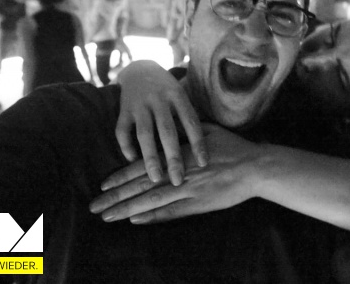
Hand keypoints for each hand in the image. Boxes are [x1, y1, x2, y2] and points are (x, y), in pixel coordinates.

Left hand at [91, 124, 259, 223]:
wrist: (255, 166)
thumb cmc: (232, 146)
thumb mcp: (206, 130)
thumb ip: (185, 131)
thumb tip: (167, 128)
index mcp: (178, 152)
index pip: (143, 165)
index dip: (121, 176)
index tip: (103, 184)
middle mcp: (179, 172)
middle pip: (141, 185)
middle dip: (115, 197)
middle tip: (94, 206)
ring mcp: (189, 190)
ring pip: (152, 200)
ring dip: (127, 209)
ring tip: (108, 216)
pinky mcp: (199, 204)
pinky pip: (172, 212)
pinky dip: (153, 216)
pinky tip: (136, 220)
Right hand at [116, 60, 206, 185]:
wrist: (139, 68)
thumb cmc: (167, 89)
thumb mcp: (181, 96)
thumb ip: (188, 118)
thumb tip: (202, 149)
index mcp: (178, 96)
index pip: (191, 121)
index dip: (198, 143)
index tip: (204, 163)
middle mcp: (159, 99)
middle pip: (168, 131)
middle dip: (173, 157)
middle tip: (178, 180)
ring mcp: (140, 104)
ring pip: (145, 134)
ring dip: (150, 158)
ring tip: (155, 178)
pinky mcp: (123, 109)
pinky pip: (122, 131)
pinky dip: (127, 147)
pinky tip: (133, 161)